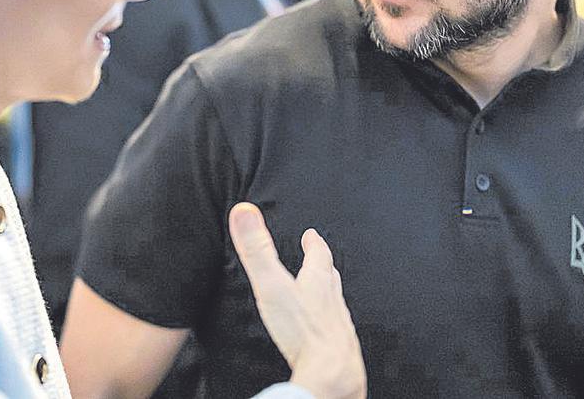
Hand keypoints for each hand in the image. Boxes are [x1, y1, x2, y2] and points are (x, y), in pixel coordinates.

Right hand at [229, 202, 365, 398]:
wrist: (332, 373)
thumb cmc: (301, 330)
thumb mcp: (271, 285)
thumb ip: (256, 250)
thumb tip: (243, 210)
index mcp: (318, 283)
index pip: (319, 256)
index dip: (314, 244)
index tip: (312, 235)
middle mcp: (333, 303)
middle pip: (332, 279)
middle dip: (325, 267)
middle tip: (322, 259)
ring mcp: (339, 328)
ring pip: (336, 306)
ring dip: (330, 296)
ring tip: (325, 295)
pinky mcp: (340, 352)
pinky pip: (336, 334)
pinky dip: (330, 327)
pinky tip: (325, 336)